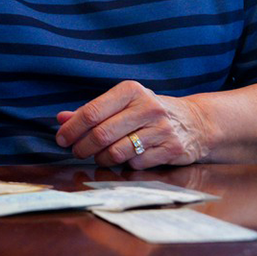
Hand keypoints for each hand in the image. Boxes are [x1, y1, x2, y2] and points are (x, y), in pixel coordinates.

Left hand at [54, 80, 210, 167]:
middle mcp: (147, 107)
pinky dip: (124, 165)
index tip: (62, 139)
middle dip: (82, 147)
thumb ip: (91, 111)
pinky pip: (135, 163)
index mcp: (131, 91)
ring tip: (99, 156)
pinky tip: (125, 158)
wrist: (195, 122)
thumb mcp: (122, 104)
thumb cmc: (148, 112)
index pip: (92, 112)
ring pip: (117, 152)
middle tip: (77, 152)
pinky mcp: (171, 149)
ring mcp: (161, 129)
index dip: (72, 129)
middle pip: (102, 134)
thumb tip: (61, 119)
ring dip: (101, 159)